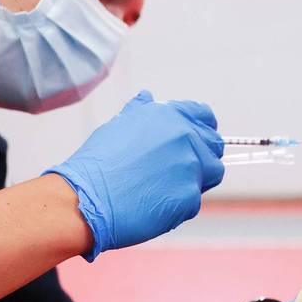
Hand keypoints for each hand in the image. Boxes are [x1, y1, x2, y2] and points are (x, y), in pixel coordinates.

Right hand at [46, 90, 223, 259]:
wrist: (87, 198)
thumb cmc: (98, 163)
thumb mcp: (119, 126)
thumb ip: (142, 112)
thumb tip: (147, 97)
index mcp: (170, 116)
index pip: (204, 116)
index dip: (202, 128)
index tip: (196, 140)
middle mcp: (185, 136)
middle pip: (214, 145)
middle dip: (202, 155)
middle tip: (176, 170)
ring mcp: (191, 166)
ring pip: (212, 172)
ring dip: (196, 179)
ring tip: (165, 187)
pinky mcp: (191, 196)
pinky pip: (195, 200)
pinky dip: (179, 204)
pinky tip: (155, 204)